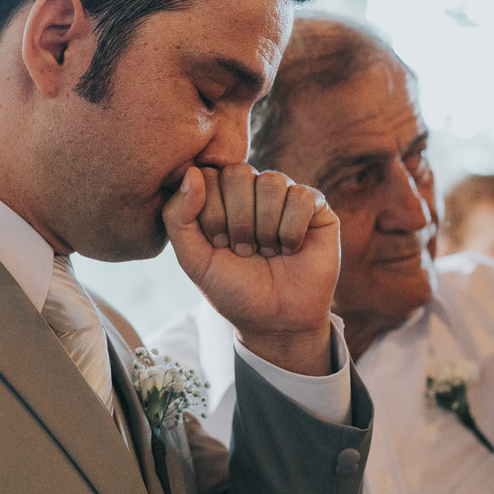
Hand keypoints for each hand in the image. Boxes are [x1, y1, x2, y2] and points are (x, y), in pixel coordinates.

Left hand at [163, 163, 339, 375]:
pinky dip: (291, 231)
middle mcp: (252, 188)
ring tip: (267, 252)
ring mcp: (285, 194)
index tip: (219, 245)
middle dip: (238, 221)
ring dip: (265, 228)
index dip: (212, 213)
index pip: (209, 175)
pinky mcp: (315, 206)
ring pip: (271, 183)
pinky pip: (301, 197)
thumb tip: (192, 171)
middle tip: (244, 251)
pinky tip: (290, 249)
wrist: (276, 322)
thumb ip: (178, 217)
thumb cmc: (233, 288)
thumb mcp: (193, 259)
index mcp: (221, 194)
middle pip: (238, 174)